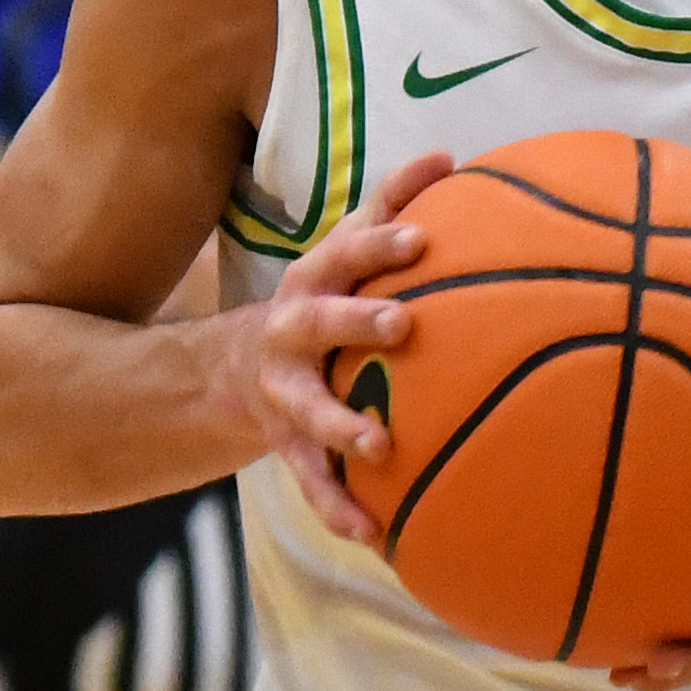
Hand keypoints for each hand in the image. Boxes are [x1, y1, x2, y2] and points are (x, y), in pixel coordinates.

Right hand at [233, 150, 450, 544]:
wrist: (239, 371)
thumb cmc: (324, 301)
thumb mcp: (345, 253)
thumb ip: (391, 206)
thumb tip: (451, 155)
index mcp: (313, 282)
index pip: (344, 252)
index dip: (379, 243)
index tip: (423, 238)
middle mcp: (290, 333)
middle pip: (318, 322)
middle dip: (355, 320)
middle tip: (403, 324)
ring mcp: (284, 392)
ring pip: (308, 410)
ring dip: (342, 425)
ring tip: (382, 444)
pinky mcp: (285, 445)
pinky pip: (312, 480)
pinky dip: (339, 507)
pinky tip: (376, 536)